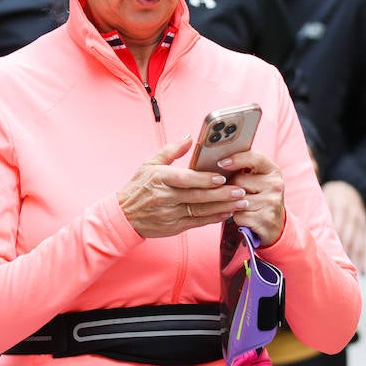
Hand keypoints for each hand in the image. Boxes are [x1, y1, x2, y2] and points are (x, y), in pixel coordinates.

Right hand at [118, 137, 246, 238]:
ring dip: (223, 207)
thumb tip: (189, 138)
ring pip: (201, 211)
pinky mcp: (174, 227)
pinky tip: (227, 213)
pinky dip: (214, 218)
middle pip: (198, 197)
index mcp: (160, 179)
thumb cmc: (138, 187)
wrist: (124, 216)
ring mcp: (170, 214)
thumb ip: (171, 150)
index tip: (221, 177)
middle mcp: (165, 197)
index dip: (204, 179)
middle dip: (222, 195)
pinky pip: (198, 223)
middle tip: (240, 190)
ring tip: (240, 203)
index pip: (186, 179)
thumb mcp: (149, 164)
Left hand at [220, 149, 285, 246]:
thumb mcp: (258, 179)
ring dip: (232, 204)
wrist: (275, 224)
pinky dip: (237, 217)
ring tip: (240, 206)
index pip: (254, 159)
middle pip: (239, 180)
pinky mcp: (266, 219)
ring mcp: (272, 202)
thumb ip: (243, 167)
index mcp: (273, 171)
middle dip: (230, 187)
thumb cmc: (259, 197)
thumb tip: (217, 161)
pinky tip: (244, 217)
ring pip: (236, 199)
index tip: (220, 163)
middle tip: (234, 193)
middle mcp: (275, 185)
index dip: (236, 159)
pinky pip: (239, 215)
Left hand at [321, 180, 365, 269]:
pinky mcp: (365, 228)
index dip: (326, 242)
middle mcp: (350, 215)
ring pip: (355, 243)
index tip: (320, 257)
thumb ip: (314, 212)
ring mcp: (359, 222)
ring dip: (352, 259)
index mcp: (337, 207)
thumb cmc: (330, 195)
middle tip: (331, 272)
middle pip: (344, 237)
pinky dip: (364, 258)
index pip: (332, 227)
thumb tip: (295, 226)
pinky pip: (365, 245)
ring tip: (347, 276)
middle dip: (338, 254)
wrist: (352, 186)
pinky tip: (363, 271)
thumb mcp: (323, 197)